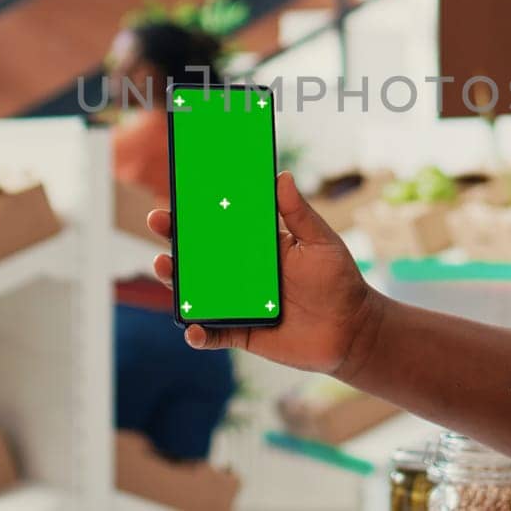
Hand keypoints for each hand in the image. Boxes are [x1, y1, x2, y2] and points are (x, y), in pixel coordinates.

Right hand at [147, 171, 383, 376]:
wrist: (353, 329)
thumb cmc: (338, 281)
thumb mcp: (320, 242)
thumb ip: (298, 213)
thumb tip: (282, 176)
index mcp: (257, 247)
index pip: (220, 225)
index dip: (196, 212)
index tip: (177, 194)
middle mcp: (241, 273)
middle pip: (198, 255)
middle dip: (174, 239)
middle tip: (158, 221)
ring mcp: (238, 304)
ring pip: (197, 292)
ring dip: (176, 281)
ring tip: (164, 266)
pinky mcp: (242, 333)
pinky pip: (213, 334)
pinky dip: (199, 334)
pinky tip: (193, 329)